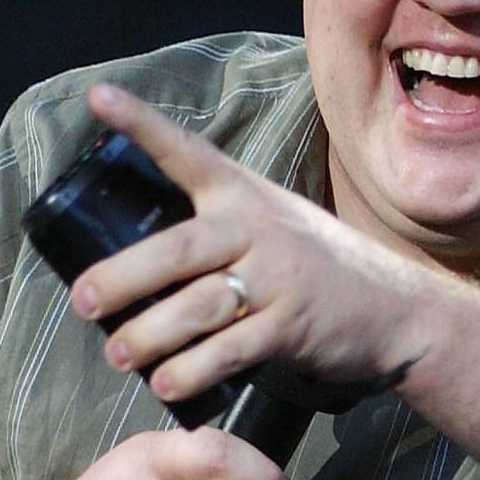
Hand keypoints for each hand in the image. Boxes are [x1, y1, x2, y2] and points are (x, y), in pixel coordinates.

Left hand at [71, 83, 441, 403]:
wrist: (397, 308)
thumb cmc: (317, 266)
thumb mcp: (274, 223)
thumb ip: (217, 229)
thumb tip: (131, 267)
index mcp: (242, 195)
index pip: (184, 152)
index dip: (140, 123)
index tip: (97, 95)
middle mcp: (256, 229)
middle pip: (176, 250)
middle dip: (122, 277)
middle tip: (83, 302)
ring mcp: (277, 278)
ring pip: (197, 306)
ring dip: (149, 335)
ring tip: (117, 355)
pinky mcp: (292, 326)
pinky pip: (230, 350)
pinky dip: (192, 370)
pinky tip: (166, 384)